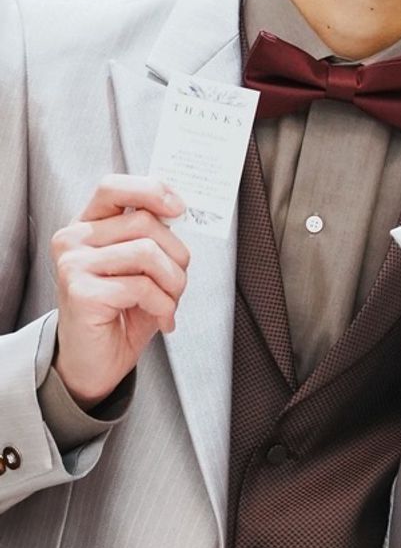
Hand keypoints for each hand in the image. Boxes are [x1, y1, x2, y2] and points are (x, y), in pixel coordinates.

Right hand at [51, 175, 190, 407]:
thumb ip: (152, 236)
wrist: (95, 360)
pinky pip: (142, 287)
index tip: (179, 209)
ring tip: (170, 302)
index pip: (114, 187)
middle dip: (178, 255)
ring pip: (147, 253)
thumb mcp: (141, 266)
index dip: (152, 190)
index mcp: (88, 225)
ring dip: (174, 282)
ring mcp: (73, 264)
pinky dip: (164, 305)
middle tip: (178, 282)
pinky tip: (161, 318)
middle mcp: (73, 239)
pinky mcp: (80, 292)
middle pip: (146, 223)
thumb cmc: (123, 310)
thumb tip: (180, 210)